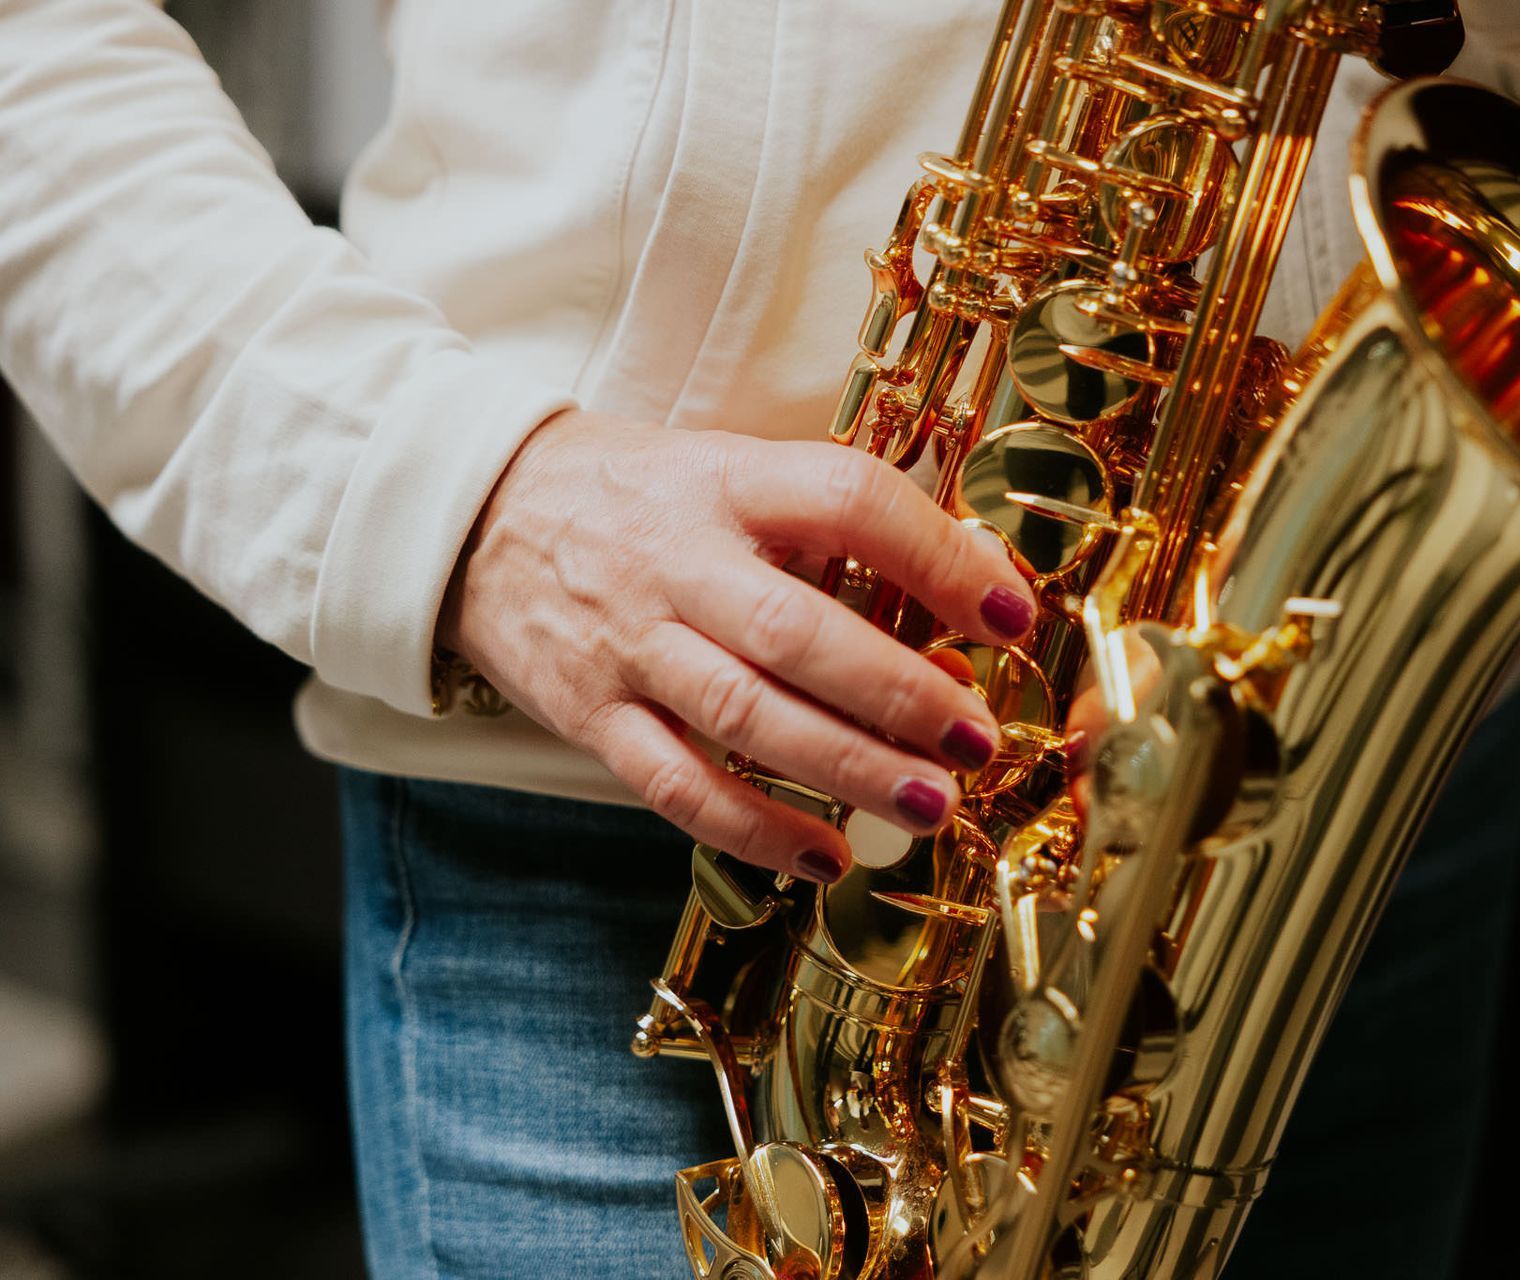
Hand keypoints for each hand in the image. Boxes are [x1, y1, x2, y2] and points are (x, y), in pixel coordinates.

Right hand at [438, 410, 1036, 882]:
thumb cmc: (635, 493)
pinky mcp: (590, 714)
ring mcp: (628, 643)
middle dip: (898, 691)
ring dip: (847, 767)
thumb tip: (973, 576)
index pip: (847, 502)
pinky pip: (675, 785)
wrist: (473, 513)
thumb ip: (829, 517)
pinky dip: (753, 829)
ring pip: (743, 716)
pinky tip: (825, 855)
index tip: (1008, 610)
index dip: (937, 556)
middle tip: (975, 735)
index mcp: (724, 481)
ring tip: (931, 803)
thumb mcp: (727, 469)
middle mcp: (675, 561)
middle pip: (796, 631)